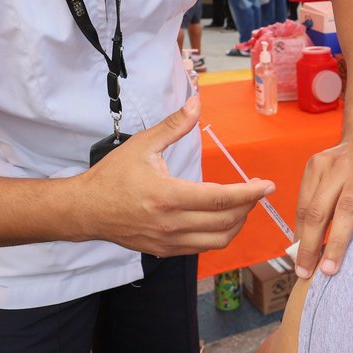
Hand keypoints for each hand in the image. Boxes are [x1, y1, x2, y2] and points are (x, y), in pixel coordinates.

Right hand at [80, 96, 274, 256]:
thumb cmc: (112, 176)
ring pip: (218, 240)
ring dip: (237, 223)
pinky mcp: (165, 251)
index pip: (221, 198)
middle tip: (256, 190)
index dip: (250, 193)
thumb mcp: (142, 144)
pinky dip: (219, 234)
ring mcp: (169, 241)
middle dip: (248, 206)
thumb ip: (174, 125)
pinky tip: (221, 218)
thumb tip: (196, 102)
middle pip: (226, 221)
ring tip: (242, 205)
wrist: (85, 210)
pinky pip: (202, 247)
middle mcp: (171, 224)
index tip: (267, 185)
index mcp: (168, 196)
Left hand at [292, 137, 352, 278]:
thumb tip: (300, 244)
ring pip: (345, 211)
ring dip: (336, 243)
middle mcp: (335, 169)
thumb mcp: (327, 176)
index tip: (298, 261)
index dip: (299, 237)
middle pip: (318, 211)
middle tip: (306, 272)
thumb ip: (316, 203)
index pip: (304, 208)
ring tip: (331, 268)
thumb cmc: (348, 167)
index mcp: (316, 168)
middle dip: (310, 245)